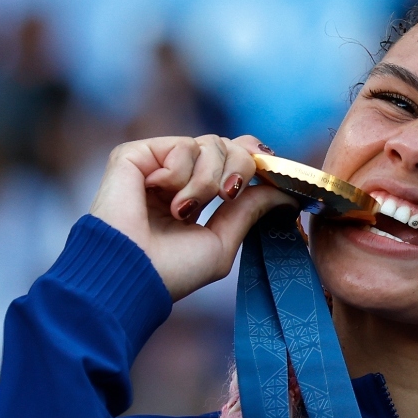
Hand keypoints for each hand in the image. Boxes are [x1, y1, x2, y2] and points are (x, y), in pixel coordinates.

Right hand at [89, 134, 288, 299]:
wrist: (132, 273)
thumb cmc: (172, 270)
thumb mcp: (221, 242)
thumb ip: (249, 211)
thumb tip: (285, 194)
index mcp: (193, 198)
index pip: (230, 158)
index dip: (251, 156)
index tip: (268, 167)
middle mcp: (175, 179)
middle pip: (226, 145)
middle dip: (238, 167)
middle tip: (227, 195)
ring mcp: (155, 166)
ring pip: (209, 144)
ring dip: (205, 180)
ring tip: (182, 210)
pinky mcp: (134, 156)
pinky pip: (180, 146)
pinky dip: (179, 173)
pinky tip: (160, 194)